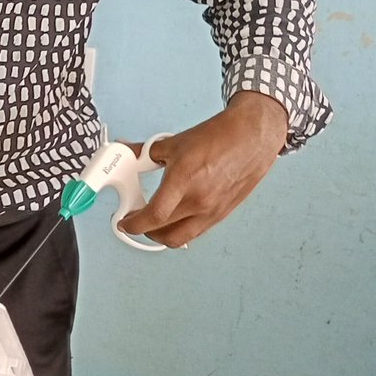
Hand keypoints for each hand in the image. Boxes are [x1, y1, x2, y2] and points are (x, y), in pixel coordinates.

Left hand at [117, 91, 287, 247]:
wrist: (251, 137)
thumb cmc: (217, 137)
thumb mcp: (173, 142)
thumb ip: (144, 152)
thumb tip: (127, 152)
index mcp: (184, 179)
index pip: (154, 215)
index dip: (134, 224)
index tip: (124, 223)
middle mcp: (200, 200)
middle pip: (164, 232)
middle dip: (143, 231)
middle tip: (134, 220)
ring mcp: (213, 210)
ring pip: (181, 238)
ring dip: (161, 235)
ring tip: (151, 222)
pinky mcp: (222, 214)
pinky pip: (196, 232)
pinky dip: (181, 230)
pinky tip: (174, 218)